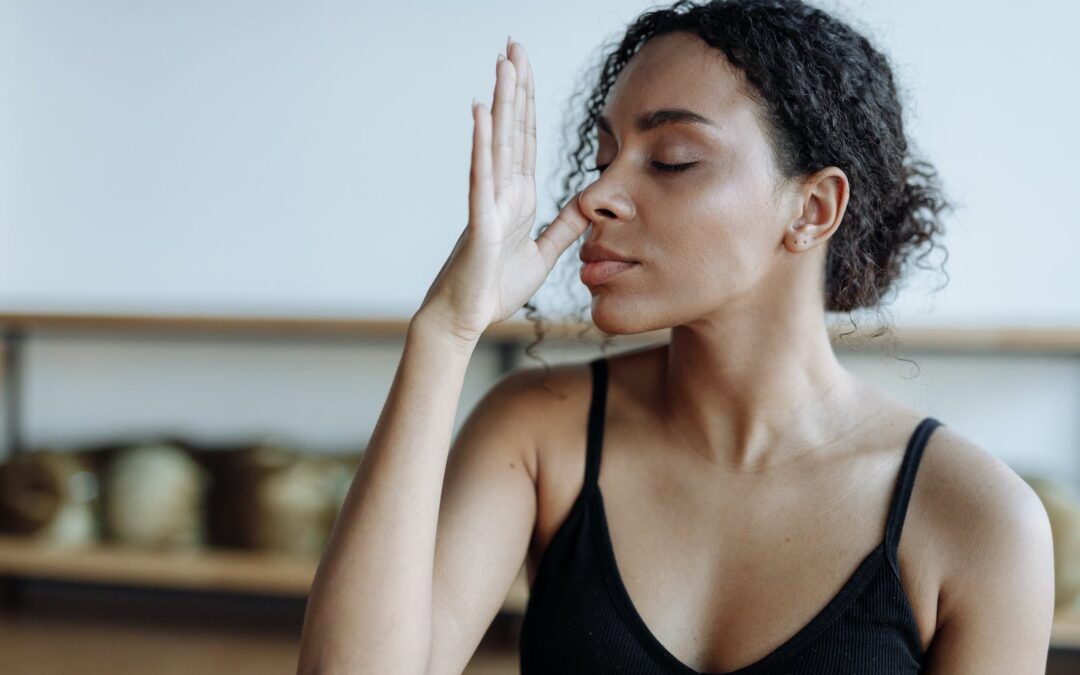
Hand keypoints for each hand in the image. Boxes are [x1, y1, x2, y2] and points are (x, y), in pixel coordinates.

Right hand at [417, 36, 591, 344]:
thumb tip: (587, 202)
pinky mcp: (480, 221)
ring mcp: (489, 202)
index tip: (526, 67)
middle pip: (513, 130)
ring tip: (503, 63)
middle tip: (513, 45)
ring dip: (502, 102)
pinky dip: (482, 143)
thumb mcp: (543, 254)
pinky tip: (482, 111)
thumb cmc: (494, 288)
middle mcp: (503, 192)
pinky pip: (481, 177)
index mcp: (519, 198)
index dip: (529, 103)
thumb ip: (564, 227)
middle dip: (516, 87)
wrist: (465, 319)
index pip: (527, 140)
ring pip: (498, 143)